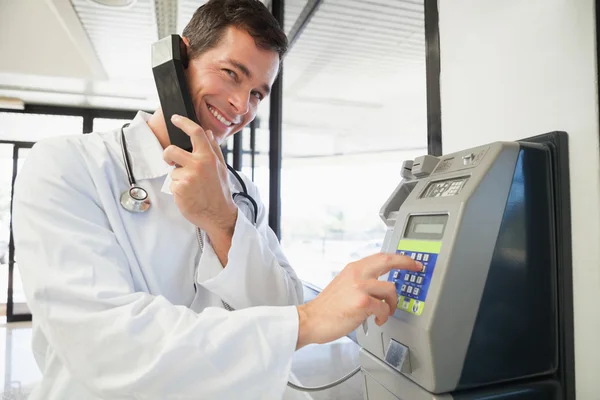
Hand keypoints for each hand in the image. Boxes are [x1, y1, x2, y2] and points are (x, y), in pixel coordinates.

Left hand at [163, 115, 236, 236]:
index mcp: (209, 157)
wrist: (219, 215)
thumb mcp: (221, 168)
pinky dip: (177, 189)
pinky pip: (171, 183)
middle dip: (168, 155)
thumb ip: (214, 149)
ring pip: (172, 170)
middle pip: (171, 150)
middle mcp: (198, 164)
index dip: (183, 122)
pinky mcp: (179, 189)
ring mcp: (187, 177)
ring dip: (177, 177)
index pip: (195, 133)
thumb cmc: (220, 191)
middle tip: (172, 161)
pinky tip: (188, 194)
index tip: (175, 118)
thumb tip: (207, 133)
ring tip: (190, 186)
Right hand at [295, 253, 421, 349]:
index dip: (399, 258)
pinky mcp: (362, 302)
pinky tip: (376, 319)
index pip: (381, 257)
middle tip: (416, 268)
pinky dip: (384, 315)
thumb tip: (380, 284)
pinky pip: (384, 308)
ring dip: (392, 303)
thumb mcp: (344, 284)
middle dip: (406, 263)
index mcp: (353, 269)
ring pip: (390, 289)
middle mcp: (357, 274)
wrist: (311, 319)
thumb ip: (361, 281)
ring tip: (384, 312)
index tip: (411, 261)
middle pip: (388, 261)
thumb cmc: (327, 307)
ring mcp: (360, 287)